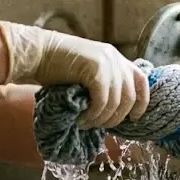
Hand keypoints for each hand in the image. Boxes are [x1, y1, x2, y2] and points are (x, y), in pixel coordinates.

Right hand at [0, 19, 148, 128]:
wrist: (37, 53)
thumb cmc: (56, 68)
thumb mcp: (87, 75)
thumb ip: (103, 86)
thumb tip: (112, 113)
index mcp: (116, 58)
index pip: (141, 80)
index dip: (141, 102)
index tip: (134, 118)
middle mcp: (115, 58)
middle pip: (129, 97)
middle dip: (116, 118)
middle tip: (98, 126)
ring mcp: (107, 62)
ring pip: (115, 102)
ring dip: (101, 119)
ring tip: (85, 124)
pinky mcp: (95, 68)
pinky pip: (102, 100)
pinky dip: (93, 114)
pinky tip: (81, 118)